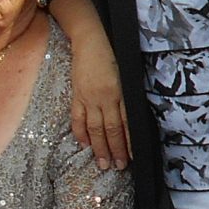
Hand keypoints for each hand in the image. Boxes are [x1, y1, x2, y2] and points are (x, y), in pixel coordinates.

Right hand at [67, 42, 131, 171]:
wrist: (90, 41)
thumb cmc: (112, 58)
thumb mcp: (126, 76)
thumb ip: (128, 97)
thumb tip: (132, 121)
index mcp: (120, 93)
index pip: (126, 123)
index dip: (129, 142)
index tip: (132, 157)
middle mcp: (105, 97)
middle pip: (111, 129)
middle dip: (115, 150)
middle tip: (118, 167)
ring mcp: (89, 97)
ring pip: (95, 128)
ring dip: (99, 148)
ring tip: (102, 163)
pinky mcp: (77, 95)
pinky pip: (77, 118)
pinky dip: (80, 133)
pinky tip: (85, 145)